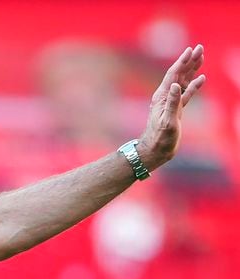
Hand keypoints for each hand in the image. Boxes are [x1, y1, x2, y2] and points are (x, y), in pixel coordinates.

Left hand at [138, 45, 205, 169]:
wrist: (156, 150)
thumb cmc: (160, 138)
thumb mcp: (168, 121)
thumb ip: (172, 103)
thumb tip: (175, 85)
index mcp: (162, 97)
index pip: (173, 74)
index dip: (182, 61)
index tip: (191, 50)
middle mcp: (165, 96)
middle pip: (179, 74)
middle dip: (189, 61)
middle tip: (200, 48)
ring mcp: (171, 102)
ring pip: (184, 81)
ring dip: (193, 69)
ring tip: (202, 57)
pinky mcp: (177, 109)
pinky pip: (187, 93)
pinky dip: (194, 85)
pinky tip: (202, 78)